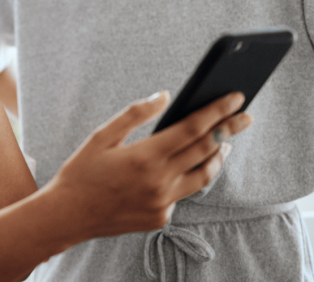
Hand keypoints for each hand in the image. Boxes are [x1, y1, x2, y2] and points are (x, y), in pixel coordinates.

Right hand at [43, 91, 251, 241]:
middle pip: (206, 150)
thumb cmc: (81, 171)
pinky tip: (189, 165)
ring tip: (225, 141)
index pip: (192, 128)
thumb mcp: (102, 136)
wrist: (67, 216)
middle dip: (229, 129)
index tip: (235, 98)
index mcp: (145, 157)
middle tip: (246, 115)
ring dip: (218, 156)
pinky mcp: (160, 217)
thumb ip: (135, 114)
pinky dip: (191, 176)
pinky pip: (184, 193)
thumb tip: (164, 96)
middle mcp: (159, 182)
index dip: (216, 111)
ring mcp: (163, 203)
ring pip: (204, 176)